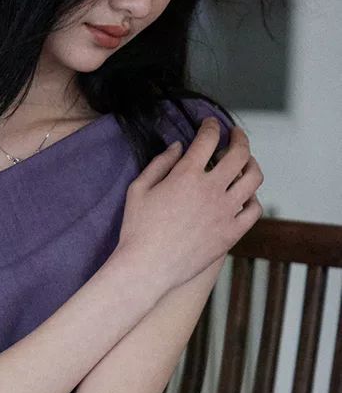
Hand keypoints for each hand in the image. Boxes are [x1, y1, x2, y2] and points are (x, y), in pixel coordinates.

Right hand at [117, 117, 263, 292]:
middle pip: (239, 153)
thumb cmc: (137, 230)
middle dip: (239, 137)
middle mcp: (211, 190)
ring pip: (253, 178)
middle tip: (235, 135)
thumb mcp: (138, 189)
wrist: (146, 268)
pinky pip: (254, 210)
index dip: (211, 126)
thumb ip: (160, 163)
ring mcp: (225, 212)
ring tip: (246, 163)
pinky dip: (252, 198)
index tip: (210, 124)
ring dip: (251, 164)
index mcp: (186, 175)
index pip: (208, 138)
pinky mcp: (230, 233)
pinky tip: (245, 197)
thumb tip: (178, 147)